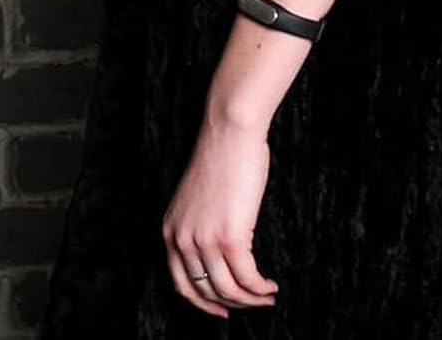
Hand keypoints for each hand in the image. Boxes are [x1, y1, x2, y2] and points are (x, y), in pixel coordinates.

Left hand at [160, 117, 279, 316]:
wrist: (229, 132)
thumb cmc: (220, 157)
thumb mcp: (196, 199)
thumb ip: (199, 227)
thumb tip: (219, 255)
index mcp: (171, 231)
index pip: (182, 284)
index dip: (204, 303)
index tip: (222, 309)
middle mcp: (182, 240)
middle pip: (206, 291)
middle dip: (232, 304)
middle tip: (252, 305)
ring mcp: (205, 240)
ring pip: (228, 289)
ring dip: (251, 300)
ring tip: (267, 297)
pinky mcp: (231, 237)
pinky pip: (247, 277)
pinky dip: (260, 289)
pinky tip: (270, 287)